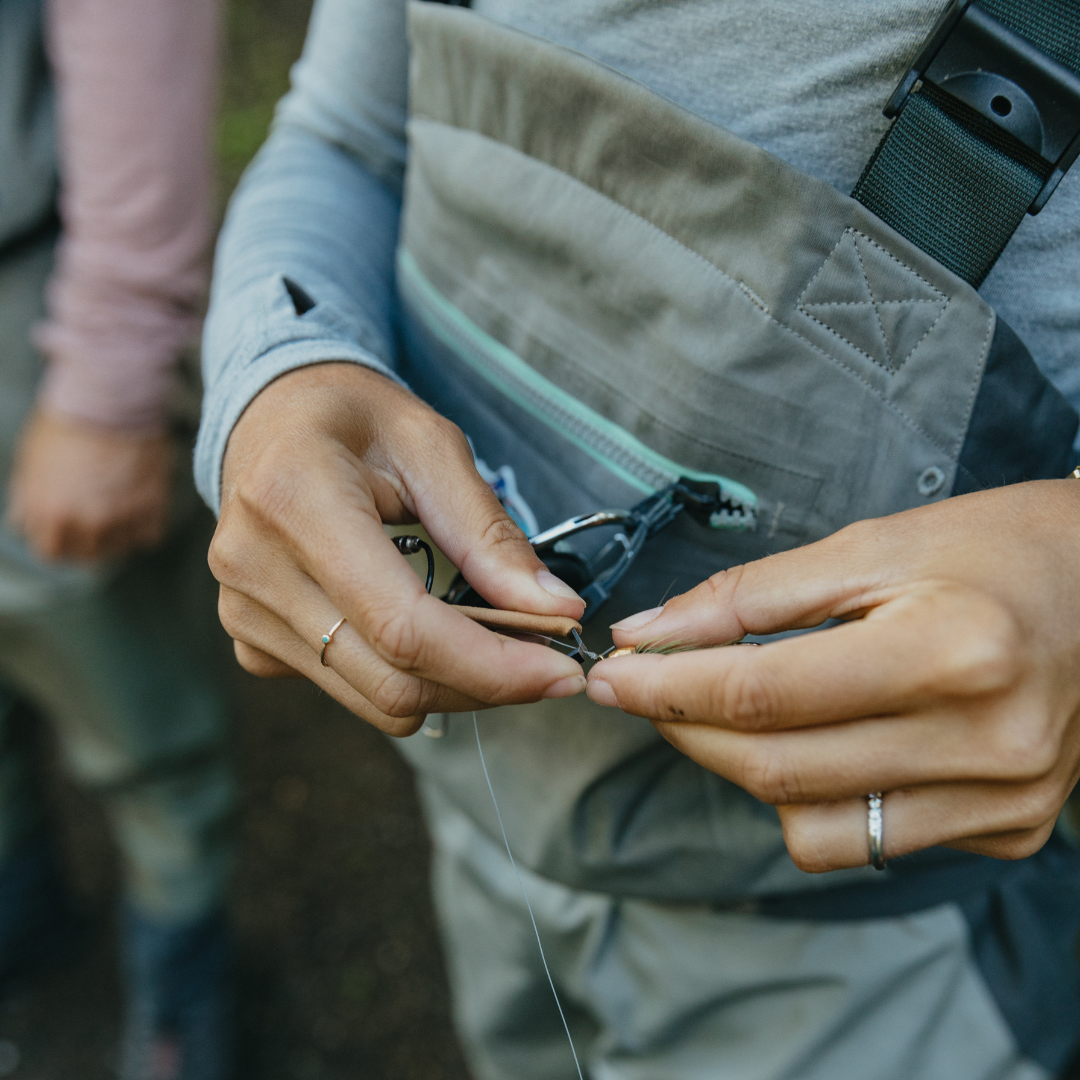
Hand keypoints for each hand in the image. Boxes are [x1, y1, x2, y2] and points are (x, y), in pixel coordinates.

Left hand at [7, 410, 171, 561]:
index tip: (68, 527)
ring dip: (120, 531)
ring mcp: (122, 519)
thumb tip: (28, 522)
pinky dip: (146, 520)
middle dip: (90, 538)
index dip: (59, 539)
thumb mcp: (29, 464)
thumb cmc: (66, 425)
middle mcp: (86, 525)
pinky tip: (140, 499)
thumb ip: (29, 501)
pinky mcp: (153, 508)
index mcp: (49, 516)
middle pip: (89, 555)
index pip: (51, 553)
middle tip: (97, 513)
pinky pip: (150, 533)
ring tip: (120, 503)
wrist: (111, 400)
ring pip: (122, 547)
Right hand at [209, 362, 586, 735]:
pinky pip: (349, 690)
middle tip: (546, 661)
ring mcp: (243, 613)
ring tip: (494, 642)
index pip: (403, 626)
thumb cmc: (355, 419)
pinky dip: (406, 675)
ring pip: (375, 700)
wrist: (272, 418)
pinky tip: (428, 631)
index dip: (492, 666)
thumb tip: (556, 608)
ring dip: (452, 686)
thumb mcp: (432, 446)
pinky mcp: (250, 640)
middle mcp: (255, 568)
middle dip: (486, 685)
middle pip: (392, 679)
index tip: (561, 672)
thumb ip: (489, 533)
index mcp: (296, 501)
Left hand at [585, 481, 1079, 870]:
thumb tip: (647, 635)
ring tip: (731, 713)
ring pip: (810, 826)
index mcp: (950, 651)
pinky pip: (864, 841)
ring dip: (740, 771)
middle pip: (775, 769)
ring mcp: (1000, 801)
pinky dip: (811, 801)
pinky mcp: (1005, 830)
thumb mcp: (867, 548)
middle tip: (648, 688)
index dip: (666, 687)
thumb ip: (748, 596)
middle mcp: (982, 742)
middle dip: (685, 730)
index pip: (762, 694)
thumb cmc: (989, 550)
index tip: (611, 675)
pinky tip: (818, 745)